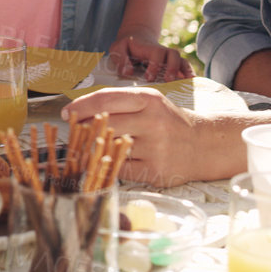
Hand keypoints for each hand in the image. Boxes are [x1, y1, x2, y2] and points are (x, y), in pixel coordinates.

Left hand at [59, 87, 218, 186]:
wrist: (203, 145)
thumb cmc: (168, 121)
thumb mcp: (149, 102)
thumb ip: (118, 103)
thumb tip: (79, 113)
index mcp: (149, 100)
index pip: (105, 100)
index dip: (80, 106)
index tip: (66, 113)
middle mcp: (153, 122)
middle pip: (104, 124)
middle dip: (84, 129)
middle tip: (75, 132)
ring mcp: (155, 148)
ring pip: (110, 148)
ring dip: (94, 147)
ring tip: (90, 145)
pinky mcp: (155, 171)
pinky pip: (119, 169)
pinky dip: (110, 164)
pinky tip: (108, 160)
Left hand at [107, 35, 192, 82]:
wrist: (136, 38)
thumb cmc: (126, 46)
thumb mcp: (118, 48)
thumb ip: (121, 59)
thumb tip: (128, 72)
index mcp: (149, 48)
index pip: (157, 53)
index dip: (155, 65)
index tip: (148, 77)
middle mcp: (162, 52)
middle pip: (173, 55)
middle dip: (172, 68)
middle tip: (168, 81)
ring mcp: (169, 58)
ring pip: (182, 60)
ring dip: (184, 71)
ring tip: (186, 84)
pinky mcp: (172, 65)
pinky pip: (184, 67)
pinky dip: (189, 75)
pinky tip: (191, 84)